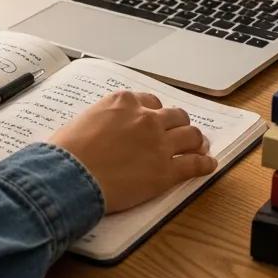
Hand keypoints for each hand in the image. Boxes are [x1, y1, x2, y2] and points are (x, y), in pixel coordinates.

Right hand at [48, 90, 215, 213]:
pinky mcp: (165, 172)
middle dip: (179, 124)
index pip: (151, 101)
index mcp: (124, 103)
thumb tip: (101, 131)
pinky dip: (204, 164)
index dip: (156, 112)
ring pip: (190, 136)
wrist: (70, 175)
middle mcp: (146, 118)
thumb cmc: (67, 151)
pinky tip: (209, 165)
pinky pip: (194, 165)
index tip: (157, 119)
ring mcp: (159, 144)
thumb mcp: (82, 121)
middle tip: (182, 131)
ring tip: (200, 146)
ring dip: (196, 140)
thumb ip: (101, 120)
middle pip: (175, 116)